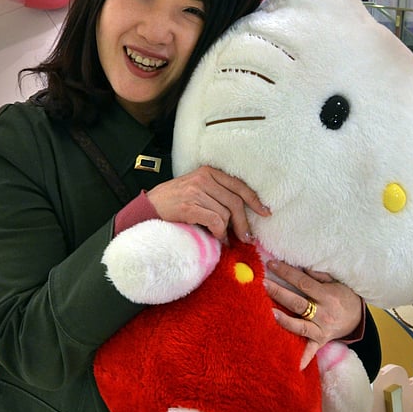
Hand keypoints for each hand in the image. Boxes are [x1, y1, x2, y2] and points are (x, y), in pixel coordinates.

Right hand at [147, 166, 269, 241]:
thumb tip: (240, 214)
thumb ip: (215, 195)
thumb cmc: (173, 202)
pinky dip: (219, 233)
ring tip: (223, 239)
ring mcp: (196, 191)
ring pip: (225, 214)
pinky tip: (217, 238)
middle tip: (247, 238)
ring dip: (227, 231)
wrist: (147, 208)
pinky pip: (215, 221)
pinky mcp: (189, 206)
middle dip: (244, 223)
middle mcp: (203, 178)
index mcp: (208, 172)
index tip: (265, 212)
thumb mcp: (196, 189)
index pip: (239, 185)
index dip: (254, 200)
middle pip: (235, 201)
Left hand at [264, 261, 362, 369]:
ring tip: (270, 313)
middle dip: (279, 293)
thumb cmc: (344, 296)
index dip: (287, 273)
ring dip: (285, 320)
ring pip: (301, 326)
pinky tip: (294, 366)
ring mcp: (322, 329)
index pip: (303, 282)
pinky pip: (311, 350)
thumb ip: (320, 275)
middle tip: (263, 284)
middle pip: (298, 303)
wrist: (358, 318)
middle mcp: (323, 313)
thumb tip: (303, 268)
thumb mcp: (337, 281)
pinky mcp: (321, 341)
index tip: (271, 264)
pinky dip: (304, 358)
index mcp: (327, 295)